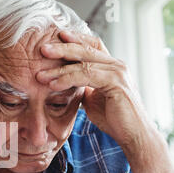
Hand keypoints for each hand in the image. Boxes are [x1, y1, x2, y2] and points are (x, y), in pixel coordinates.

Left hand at [36, 31, 155, 150]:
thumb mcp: (93, 99)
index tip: (56, 37)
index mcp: (111, 67)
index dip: (75, 39)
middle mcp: (116, 65)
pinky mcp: (116, 83)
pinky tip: (53, 84)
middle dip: (62, 48)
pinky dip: (67, 79)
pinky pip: (87, 76)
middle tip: (42, 48)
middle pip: (86, 49)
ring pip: (84, 63)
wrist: (133, 135)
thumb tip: (65, 83)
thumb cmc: (115, 119)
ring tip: (40, 75)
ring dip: (59, 69)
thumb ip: (82, 87)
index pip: (92, 46)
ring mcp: (117, 73)